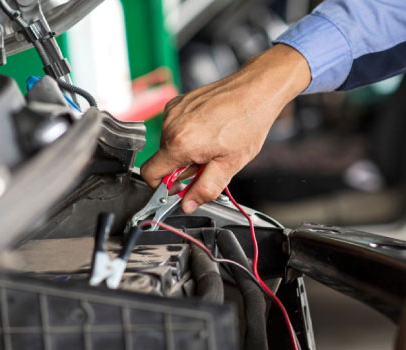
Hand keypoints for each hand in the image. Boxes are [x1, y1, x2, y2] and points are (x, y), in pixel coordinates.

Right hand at [141, 44, 309, 212]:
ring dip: (186, 150)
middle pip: (163, 159)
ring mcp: (173, 111)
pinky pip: (174, 127)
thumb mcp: (229, 165)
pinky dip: (187, 133)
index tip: (180, 186)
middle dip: (183, 167)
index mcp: (180, 143)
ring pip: (169, 143)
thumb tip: (187, 205)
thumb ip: (205, 188)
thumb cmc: (247, 123)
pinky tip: (208, 130)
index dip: (163, 186)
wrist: (256, 91)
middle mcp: (171, 125)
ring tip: (212, 143)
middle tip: (209, 160)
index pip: (150, 174)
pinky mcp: (178, 102)